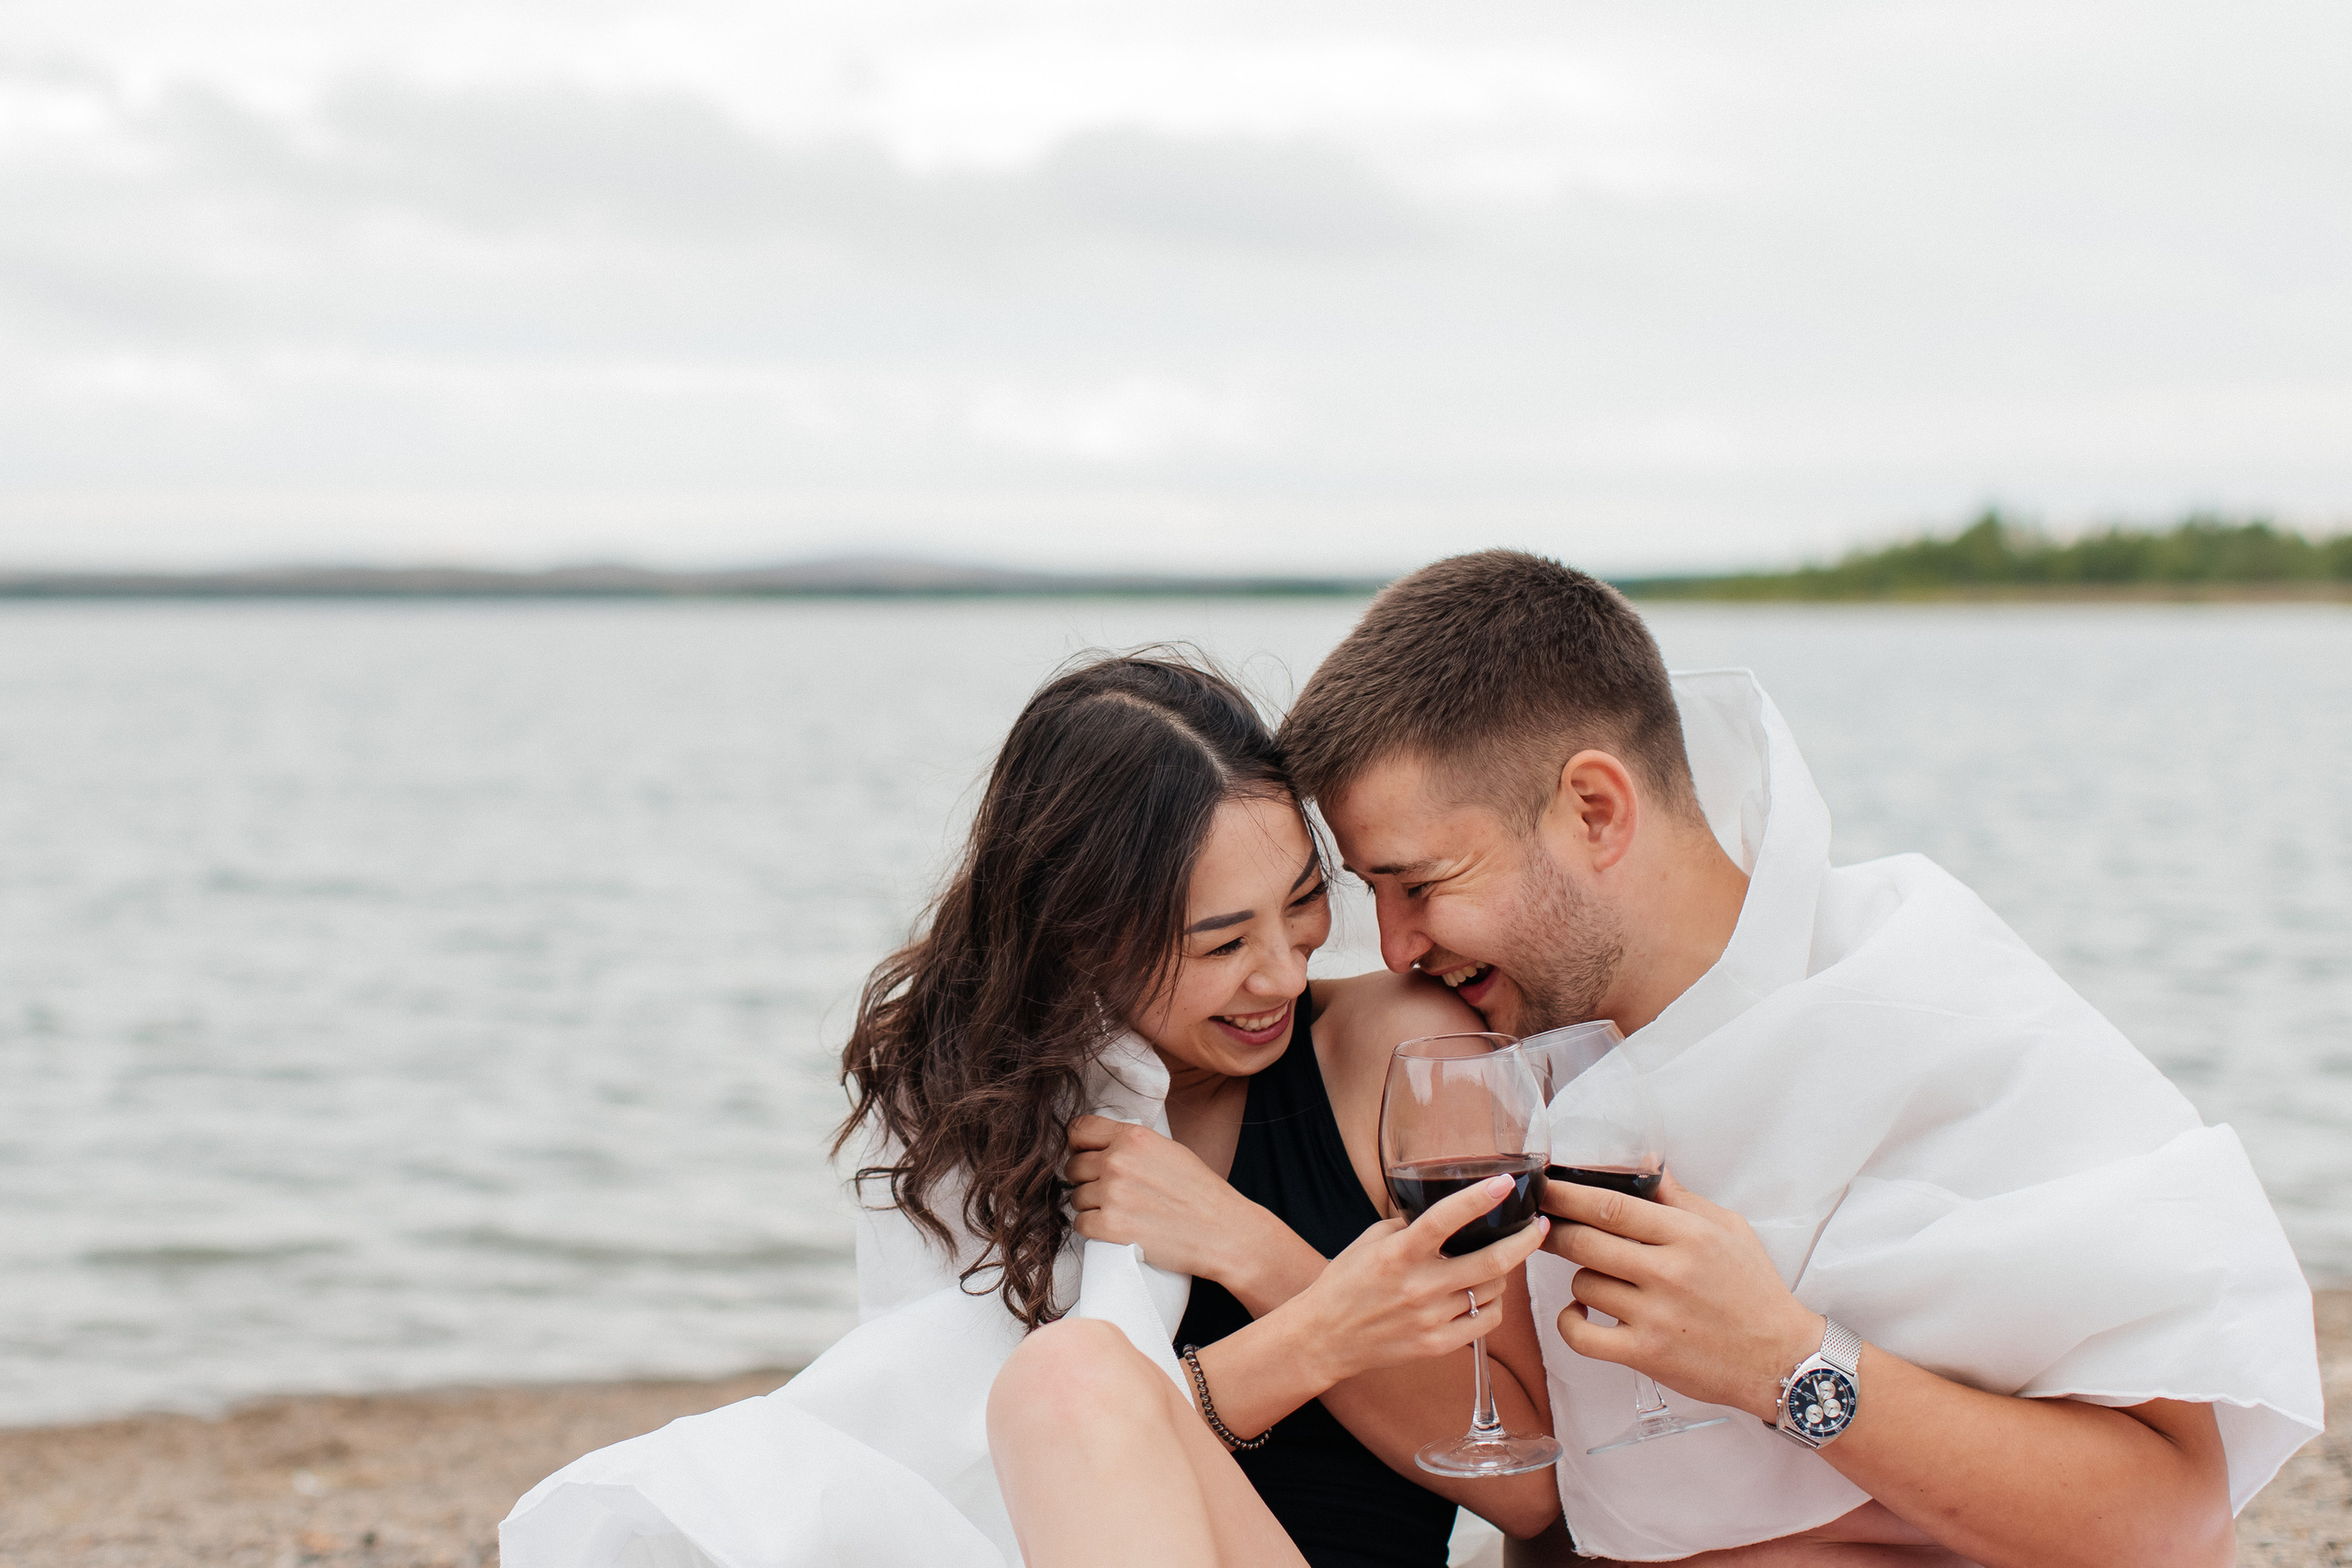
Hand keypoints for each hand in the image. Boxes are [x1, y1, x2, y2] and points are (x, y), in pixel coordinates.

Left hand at [1065, 1115, 1287, 1283]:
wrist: (1223, 1231)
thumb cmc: (1201, 1192)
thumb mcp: (1169, 1150)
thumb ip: (1132, 1144)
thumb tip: (1100, 1147)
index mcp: (1133, 1137)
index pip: (1078, 1130)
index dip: (1078, 1144)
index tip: (1084, 1155)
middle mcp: (1118, 1161)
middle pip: (1073, 1166)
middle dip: (1085, 1179)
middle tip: (1106, 1190)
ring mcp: (1113, 1194)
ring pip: (1076, 1197)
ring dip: (1091, 1206)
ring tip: (1117, 1211)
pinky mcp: (1111, 1226)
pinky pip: (1081, 1224)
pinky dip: (1093, 1228)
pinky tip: (1114, 1228)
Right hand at [1288, 1176, 1551, 1387]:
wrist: (1324, 1337)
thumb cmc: (1345, 1283)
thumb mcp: (1370, 1241)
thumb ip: (1409, 1225)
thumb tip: (1449, 1212)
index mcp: (1398, 1254)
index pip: (1444, 1219)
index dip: (1478, 1199)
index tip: (1504, 1182)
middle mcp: (1417, 1287)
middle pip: (1490, 1263)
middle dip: (1524, 1241)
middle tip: (1538, 1226)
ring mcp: (1430, 1319)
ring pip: (1493, 1292)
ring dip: (1502, 1274)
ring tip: (1495, 1263)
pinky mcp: (1438, 1345)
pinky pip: (1486, 1322)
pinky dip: (1493, 1304)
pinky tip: (1486, 1294)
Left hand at [1540, 1171, 1820, 1419]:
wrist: (1780, 1359)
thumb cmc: (1754, 1290)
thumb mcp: (1728, 1229)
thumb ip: (1679, 1198)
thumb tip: (1643, 1163)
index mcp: (1688, 1235)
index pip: (1610, 1205)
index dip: (1567, 1195)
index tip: (1544, 1188)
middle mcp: (1668, 1272)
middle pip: (1585, 1241)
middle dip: (1555, 1230)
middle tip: (1542, 1226)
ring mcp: (1654, 1315)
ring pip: (1583, 1284)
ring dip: (1581, 1278)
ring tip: (1602, 1278)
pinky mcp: (1644, 1354)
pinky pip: (1581, 1335)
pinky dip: (1570, 1322)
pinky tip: (1580, 1313)